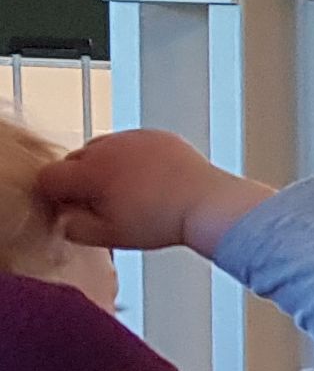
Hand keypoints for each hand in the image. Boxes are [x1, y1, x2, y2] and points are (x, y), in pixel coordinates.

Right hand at [34, 128, 276, 254]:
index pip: (49, 177)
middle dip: (80, 180)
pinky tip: (148, 179)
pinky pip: (130, 144)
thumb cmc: (160, 223)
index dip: (55, 196)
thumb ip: (74, 226)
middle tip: (102, 203)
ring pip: (101, 149)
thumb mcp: (109, 235)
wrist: (208, 205)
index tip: (71, 208)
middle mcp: (106, 147)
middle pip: (74, 161)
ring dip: (105, 166)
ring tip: (128, 191)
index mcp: (89, 171)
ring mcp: (132, 137)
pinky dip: (131, 158)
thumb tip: (63, 216)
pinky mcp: (155, 135)